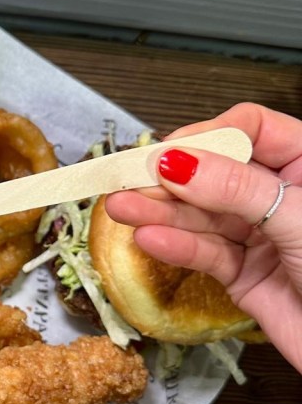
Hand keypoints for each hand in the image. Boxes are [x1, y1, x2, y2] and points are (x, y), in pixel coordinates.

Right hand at [104, 103, 301, 371]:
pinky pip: (206, 253)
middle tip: (125, 180)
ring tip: (120, 208)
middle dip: (171, 177)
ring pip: (202, 214)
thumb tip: (175, 161)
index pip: (250, 128)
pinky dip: (177, 246)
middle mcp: (281, 193)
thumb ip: (233, 188)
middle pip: (215, 172)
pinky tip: (150, 239)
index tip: (167, 153)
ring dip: (161, 212)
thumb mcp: (296, 217)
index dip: (208, 135)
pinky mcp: (245, 275)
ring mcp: (261, 234)